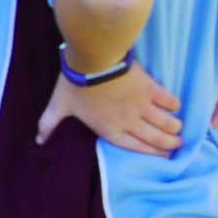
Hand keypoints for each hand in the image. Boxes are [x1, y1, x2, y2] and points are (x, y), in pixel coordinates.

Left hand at [35, 64, 182, 156]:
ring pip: (165, 122)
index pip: (135, 146)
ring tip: (180, 130)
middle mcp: (130, 122)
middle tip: (178, 145)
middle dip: (169, 144)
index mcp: (110, 129)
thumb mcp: (59, 106)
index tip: (164, 156)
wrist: (93, 61)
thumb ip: (49, 124)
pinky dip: (174, 105)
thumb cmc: (75, 85)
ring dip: (174, 128)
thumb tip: (38, 139)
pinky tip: (177, 107)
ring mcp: (142, 106)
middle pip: (155, 138)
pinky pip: (168, 100)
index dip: (151, 153)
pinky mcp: (150, 89)